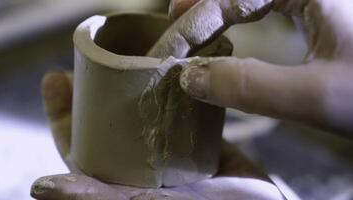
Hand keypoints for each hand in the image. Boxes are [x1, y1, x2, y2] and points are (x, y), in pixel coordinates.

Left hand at [30, 71, 283, 199]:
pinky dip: (171, 87)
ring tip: (120, 56)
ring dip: (129, 84)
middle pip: (109, 126)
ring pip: (142, 113)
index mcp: (126, 183)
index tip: (55, 80)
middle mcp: (145, 167)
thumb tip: (40, 188)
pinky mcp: (201, 139)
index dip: (65, 117)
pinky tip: (167, 66)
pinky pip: (180, 108)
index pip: (83, 147)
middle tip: (82, 60)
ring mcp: (173, 152)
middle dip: (92, 93)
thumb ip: (100, 198)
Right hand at [150, 0, 352, 135]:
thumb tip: (192, 79)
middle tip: (176, 23)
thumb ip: (249, 87)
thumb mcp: (317, 96)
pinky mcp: (325, 11)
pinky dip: (246, 15)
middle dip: (206, 2)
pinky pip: (274, 3)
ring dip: (224, 8)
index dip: (197, 13)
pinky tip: (236, 31)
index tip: (170, 37)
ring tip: (199, 28)